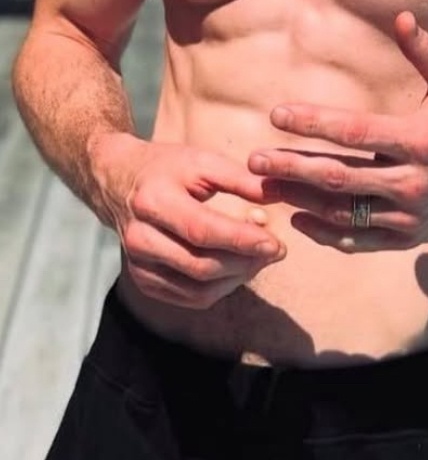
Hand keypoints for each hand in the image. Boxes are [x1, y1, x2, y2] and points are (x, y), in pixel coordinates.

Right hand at [95, 134, 285, 307]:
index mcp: (153, 201)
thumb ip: (240, 179)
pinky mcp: (143, 281)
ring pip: (198, 289)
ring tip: (260, 258)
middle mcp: (140, 238)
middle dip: (246, 262)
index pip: (202, 230)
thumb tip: (278, 194)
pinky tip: (237, 268)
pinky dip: (220, 288)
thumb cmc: (166, 168)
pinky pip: (190, 298)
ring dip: (237, 278)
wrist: (118, 180)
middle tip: (277, 250)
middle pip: (202, 265)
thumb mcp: (201, 161)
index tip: (277, 243)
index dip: (242, 241)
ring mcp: (138, 264)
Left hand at [248, 11, 427, 251]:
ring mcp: (408, 214)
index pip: (356, 132)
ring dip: (300, 200)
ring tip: (264, 185)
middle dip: (293, 168)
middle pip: (340, 177)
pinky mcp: (406, 237)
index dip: (314, 123)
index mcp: (419, 140)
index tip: (278, 114)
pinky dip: (325, 233)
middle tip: (254, 159)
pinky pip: (358, 240)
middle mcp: (412, 181)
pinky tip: (297, 218)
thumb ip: (425, 51)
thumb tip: (401, 15)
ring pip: (343, 212)